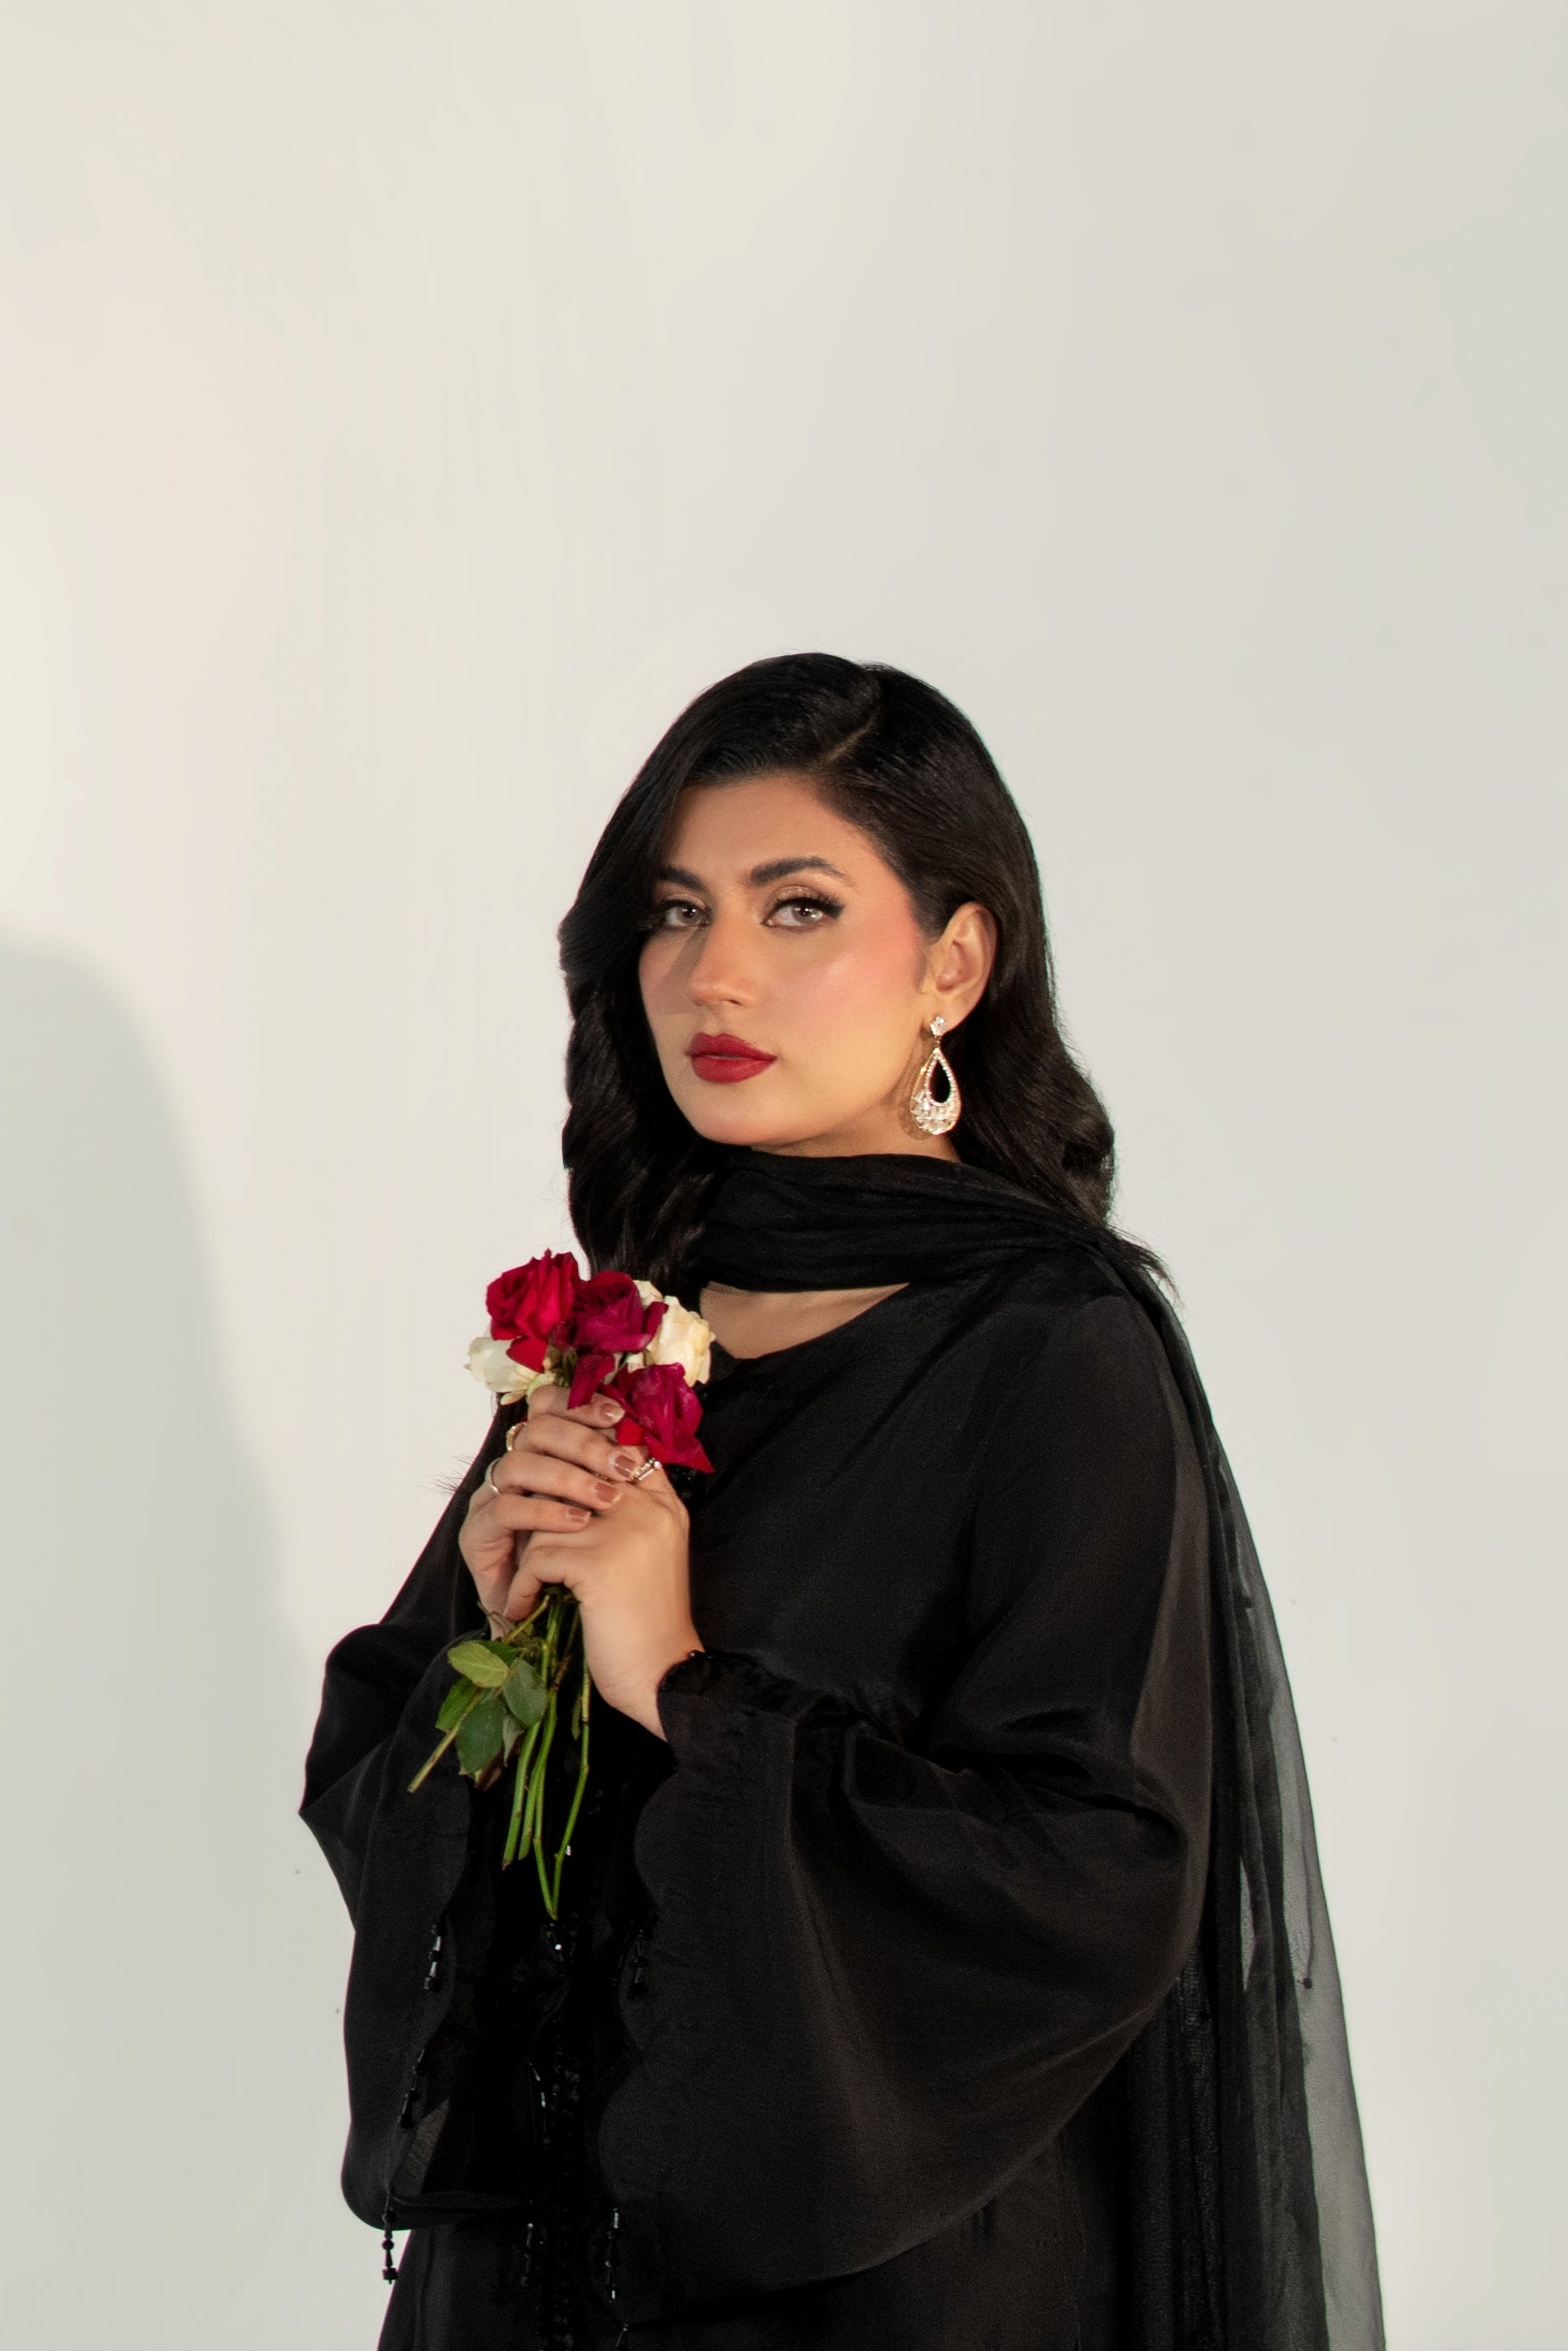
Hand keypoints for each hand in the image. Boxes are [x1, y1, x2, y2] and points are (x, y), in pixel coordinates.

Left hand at [459, 1383, 701, 1738]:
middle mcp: (648, 1507)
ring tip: (526, 1581)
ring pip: (546, 1516)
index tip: (547, 1473)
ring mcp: (624, 1532)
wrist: (664, 1677)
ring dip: (528, 1554)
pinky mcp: (598, 1564)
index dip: (576, 1451)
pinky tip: (527, 1607)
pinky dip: (524, 1586)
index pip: (616, 1445)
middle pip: (573, 1469)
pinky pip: (537, 1557)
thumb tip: (571, 1477)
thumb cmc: (649, 1622)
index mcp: (662, 1502)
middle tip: (519, 1529)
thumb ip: (626, 1511)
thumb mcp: (650, 1552)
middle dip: (539, 1500)